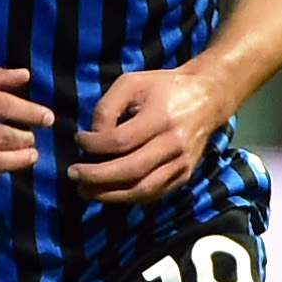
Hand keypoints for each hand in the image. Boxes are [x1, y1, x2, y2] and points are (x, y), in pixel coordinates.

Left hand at [69, 67, 222, 206]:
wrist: (207, 97)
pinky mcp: (184, 175)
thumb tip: (93, 138)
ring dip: (109, 195)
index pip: (121, 140)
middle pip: (131, 170)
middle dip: (97, 176)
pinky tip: (109, 193)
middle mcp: (175, 144)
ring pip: (142, 189)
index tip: (78, 139)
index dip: (94, 145)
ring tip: (85, 190)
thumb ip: (107, 107)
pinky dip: (128, 197)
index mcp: (162, 117)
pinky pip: (153, 194)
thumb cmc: (164, 87)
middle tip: (73, 174)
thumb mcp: (132, 83)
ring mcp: (182, 163)